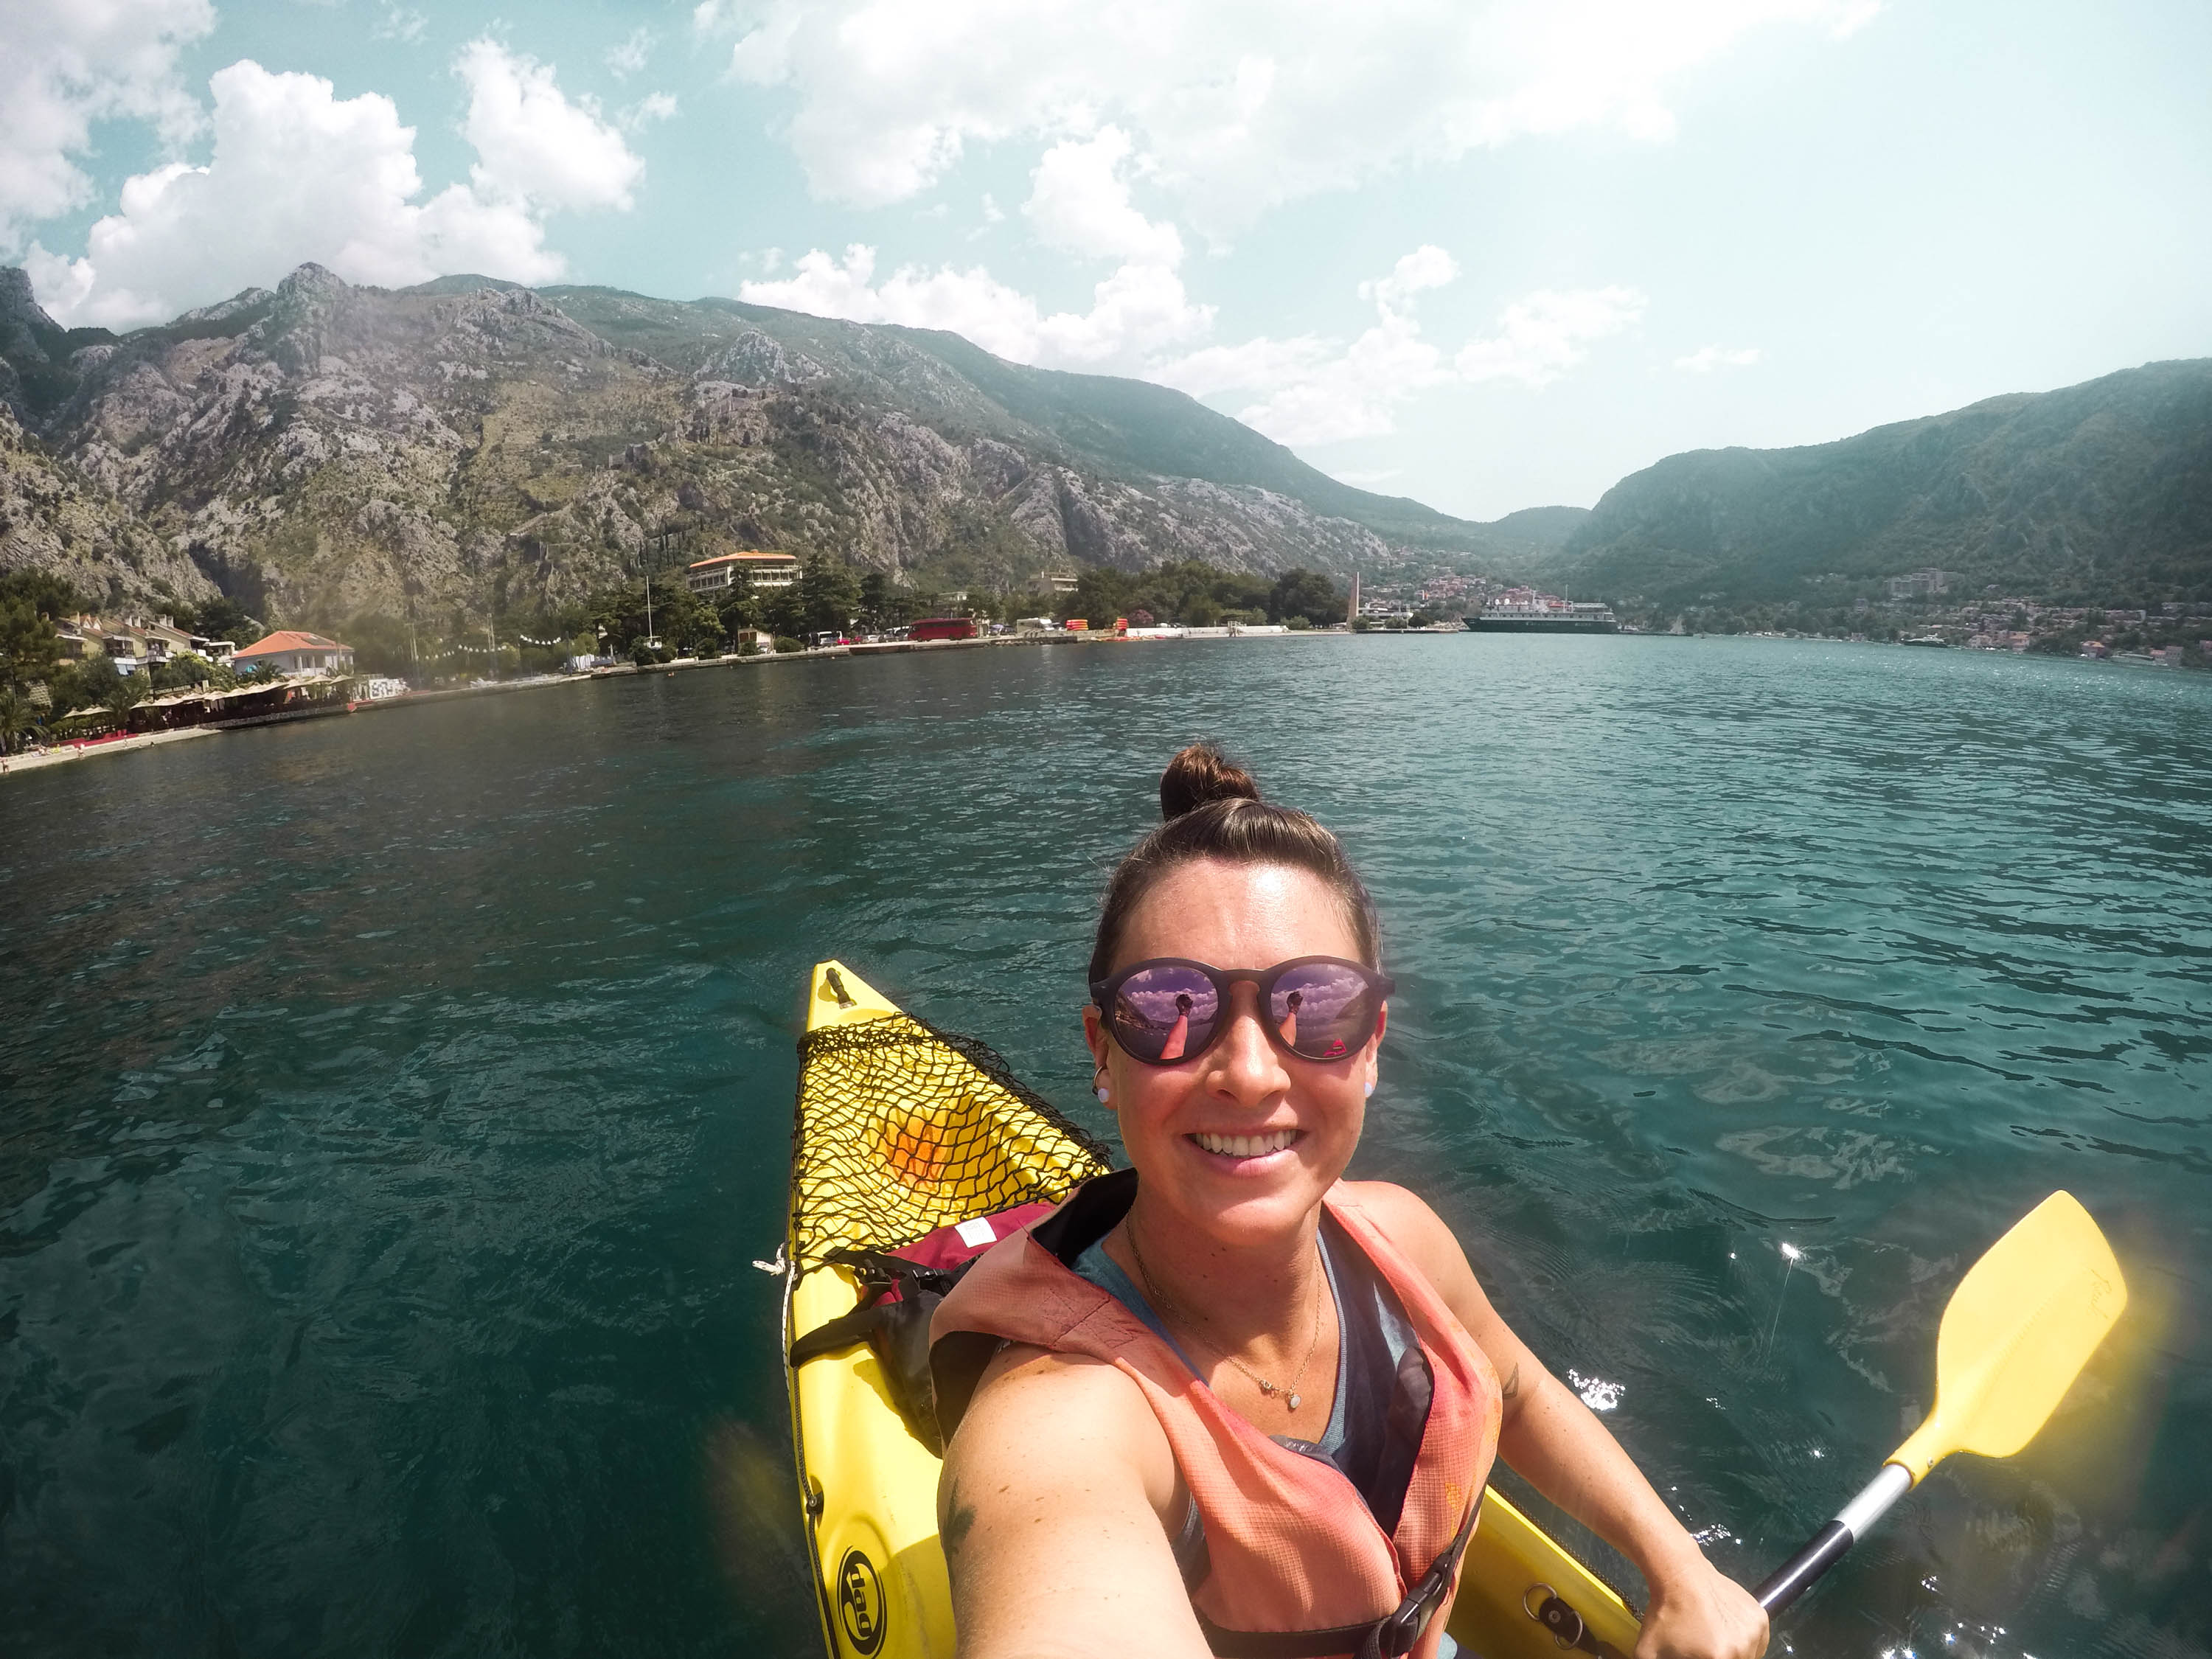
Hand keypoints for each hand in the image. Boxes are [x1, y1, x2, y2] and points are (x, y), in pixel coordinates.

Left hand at [1634, 1555, 1766, 1658]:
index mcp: (1720, 1658)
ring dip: (1734, 1654)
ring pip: (1748, 1656)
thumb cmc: (1665, 1612)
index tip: (1697, 1653)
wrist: (1681, 1574)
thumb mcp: (1648, 1652)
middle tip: (1703, 1648)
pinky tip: (1727, 1633)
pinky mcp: (1760, 1618)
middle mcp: (1742, 1648)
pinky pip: (1758, 1642)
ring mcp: (1755, 1631)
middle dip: (1716, 1657)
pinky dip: (1746, 1643)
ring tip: (1714, 1640)